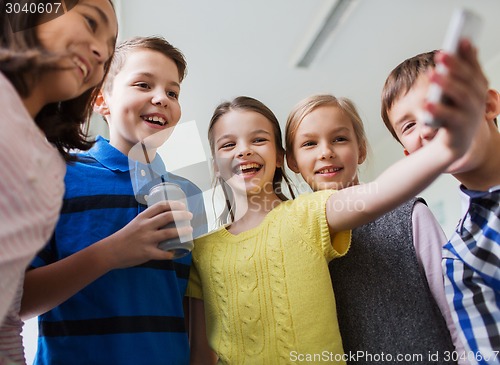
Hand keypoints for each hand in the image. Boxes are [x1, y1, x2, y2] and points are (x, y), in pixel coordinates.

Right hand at [99, 200, 192, 268]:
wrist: (110, 251)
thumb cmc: (124, 237)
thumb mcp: (135, 223)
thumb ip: (148, 221)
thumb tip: (164, 219)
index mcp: (143, 218)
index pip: (160, 206)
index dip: (174, 204)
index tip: (182, 205)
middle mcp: (146, 226)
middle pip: (168, 217)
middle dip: (182, 215)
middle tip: (190, 215)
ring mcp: (147, 239)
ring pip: (169, 233)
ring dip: (182, 231)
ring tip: (190, 230)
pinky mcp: (147, 252)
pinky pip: (164, 253)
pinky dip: (172, 253)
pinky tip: (177, 252)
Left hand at [426, 40, 487, 157]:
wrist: (454, 144)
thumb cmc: (454, 112)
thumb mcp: (458, 91)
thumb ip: (460, 71)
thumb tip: (464, 44)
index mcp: (477, 88)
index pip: (473, 67)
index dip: (468, 54)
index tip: (461, 39)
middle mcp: (477, 100)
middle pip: (467, 80)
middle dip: (455, 66)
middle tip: (441, 55)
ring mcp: (470, 115)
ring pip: (461, 96)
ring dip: (446, 84)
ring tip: (432, 74)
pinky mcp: (459, 129)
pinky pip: (450, 118)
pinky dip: (438, 110)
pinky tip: (426, 103)